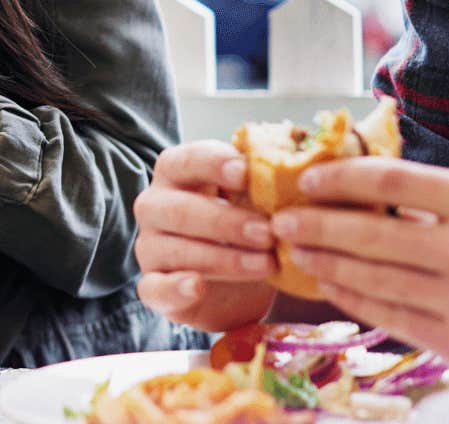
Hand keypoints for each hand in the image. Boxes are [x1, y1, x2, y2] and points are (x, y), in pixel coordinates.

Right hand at [132, 141, 278, 331]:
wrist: (239, 284)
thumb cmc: (247, 227)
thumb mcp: (256, 200)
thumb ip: (265, 182)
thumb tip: (298, 164)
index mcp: (176, 172)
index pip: (187, 160)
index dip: (214, 164)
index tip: (246, 173)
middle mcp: (155, 206)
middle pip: (180, 209)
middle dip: (227, 221)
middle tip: (269, 232)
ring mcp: (149, 247)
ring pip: (174, 249)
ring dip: (223, 258)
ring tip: (266, 265)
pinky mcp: (153, 286)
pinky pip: (155, 287)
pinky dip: (175, 288)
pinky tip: (198, 287)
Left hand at [273, 158, 448, 384]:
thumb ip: (444, 200)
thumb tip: (367, 181)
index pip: (390, 182)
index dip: (340, 178)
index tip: (307, 179)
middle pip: (368, 232)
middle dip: (313, 225)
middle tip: (278, 220)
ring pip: (371, 276)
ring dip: (322, 262)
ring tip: (293, 251)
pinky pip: (388, 315)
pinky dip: (350, 298)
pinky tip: (327, 286)